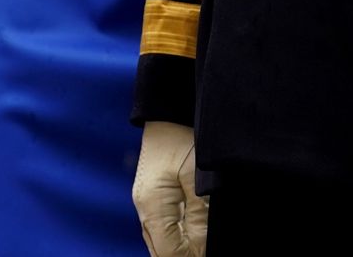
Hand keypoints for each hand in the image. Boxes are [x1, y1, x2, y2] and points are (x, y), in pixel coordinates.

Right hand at [133, 121, 207, 256]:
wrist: (168, 110)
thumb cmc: (184, 136)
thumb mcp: (197, 175)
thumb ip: (198, 215)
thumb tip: (200, 248)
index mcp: (152, 205)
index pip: (169, 251)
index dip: (191, 256)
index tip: (209, 253)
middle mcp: (144, 208)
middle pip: (161, 250)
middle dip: (184, 254)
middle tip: (206, 251)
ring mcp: (145, 201)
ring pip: (159, 240)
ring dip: (179, 246)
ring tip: (202, 245)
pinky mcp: (150, 194)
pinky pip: (160, 226)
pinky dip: (175, 234)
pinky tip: (192, 234)